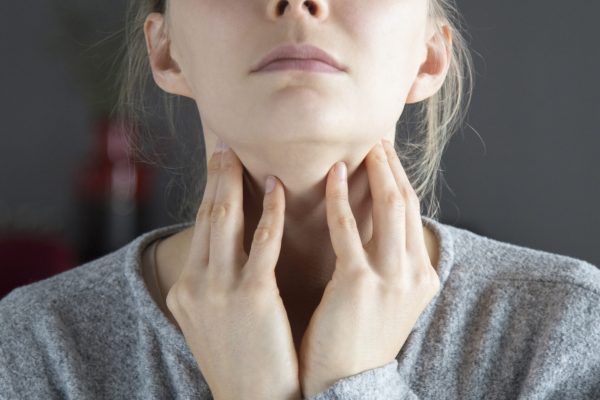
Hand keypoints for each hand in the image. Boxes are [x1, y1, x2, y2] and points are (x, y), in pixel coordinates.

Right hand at [165, 139, 300, 399]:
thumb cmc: (244, 361)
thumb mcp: (215, 321)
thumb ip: (218, 284)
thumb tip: (233, 251)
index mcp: (186, 290)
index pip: (199, 229)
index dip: (208, 193)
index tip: (217, 166)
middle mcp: (195, 285)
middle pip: (206, 216)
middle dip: (215, 177)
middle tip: (225, 145)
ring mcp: (219, 291)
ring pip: (225, 221)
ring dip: (235, 182)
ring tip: (244, 153)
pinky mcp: (251, 298)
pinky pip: (261, 245)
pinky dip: (268, 213)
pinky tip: (278, 189)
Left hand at [298, 138, 440, 396]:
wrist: (349, 385)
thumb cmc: (357, 341)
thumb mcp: (387, 301)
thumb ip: (388, 264)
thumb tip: (371, 229)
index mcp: (422, 276)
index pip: (413, 214)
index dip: (400, 179)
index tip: (386, 154)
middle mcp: (415, 273)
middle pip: (406, 203)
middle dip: (392, 167)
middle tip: (376, 138)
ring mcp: (392, 278)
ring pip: (388, 208)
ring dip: (375, 172)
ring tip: (361, 146)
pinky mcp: (359, 283)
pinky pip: (349, 230)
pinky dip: (341, 199)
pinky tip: (332, 176)